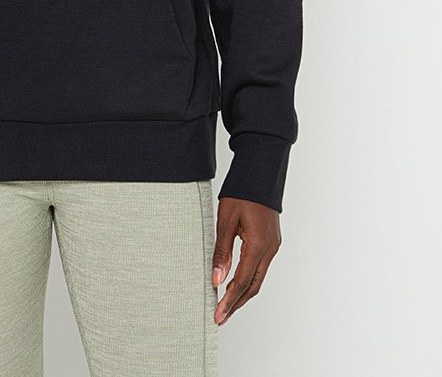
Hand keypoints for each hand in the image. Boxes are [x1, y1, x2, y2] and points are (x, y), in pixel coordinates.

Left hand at [212, 196, 281, 324]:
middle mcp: (270, 249)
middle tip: (221, 317)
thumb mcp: (226, 220)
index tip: (217, 315)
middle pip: (253, 286)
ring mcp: (273, 246)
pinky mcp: (271, 241)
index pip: (242, 282)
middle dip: (236, 304)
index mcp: (258, 245)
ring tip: (226, 305)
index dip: (229, 301)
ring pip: (258, 278)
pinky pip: (260, 267)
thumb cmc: (241, 192)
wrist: (260, 172)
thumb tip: (217, 279)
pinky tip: (236, 282)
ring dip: (242, 293)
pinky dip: (248, 279)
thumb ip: (222, 251)